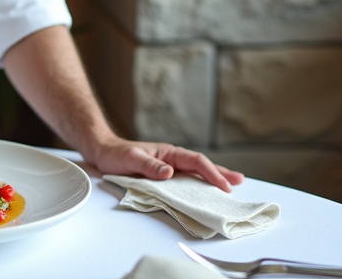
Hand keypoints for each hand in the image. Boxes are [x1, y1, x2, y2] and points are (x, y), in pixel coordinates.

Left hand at [84, 136, 244, 192]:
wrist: (102, 151)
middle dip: (220, 173)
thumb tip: (170, 172)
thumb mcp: (130, 159)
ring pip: (196, 172)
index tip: (224, 185)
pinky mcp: (164, 174)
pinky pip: (186, 179)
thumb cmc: (115, 154)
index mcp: (168, 152)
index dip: (211, 173)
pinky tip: (205, 189)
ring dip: (213, 178)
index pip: (195, 161)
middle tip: (239, 182)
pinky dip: (199, 183)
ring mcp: (169, 166)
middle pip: (201, 165)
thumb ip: (148, 165)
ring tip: (232, 184)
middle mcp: (172, 158)